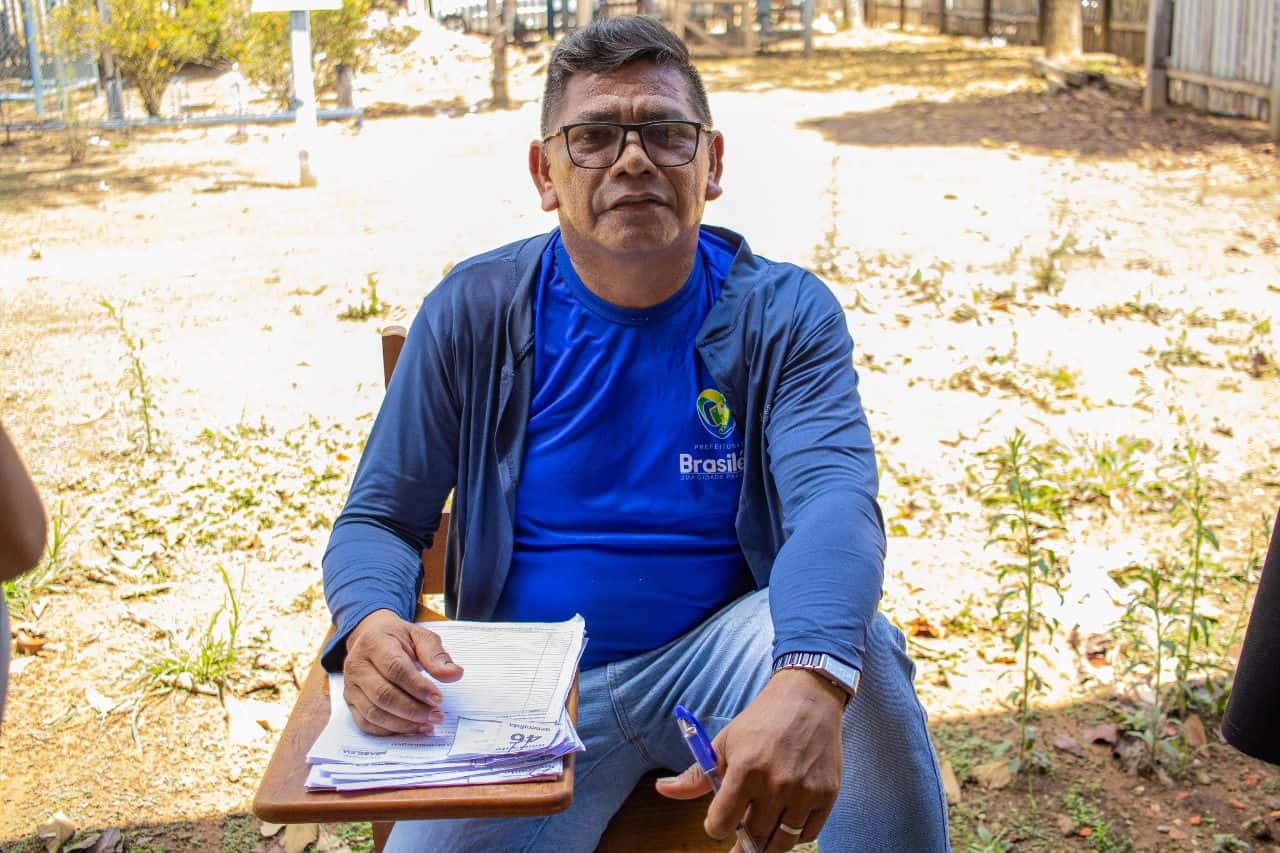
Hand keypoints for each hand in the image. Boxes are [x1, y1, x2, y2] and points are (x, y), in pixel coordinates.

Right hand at [342, 608, 463, 735]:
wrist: (370, 636)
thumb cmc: (397, 638)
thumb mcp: (420, 636)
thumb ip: (437, 655)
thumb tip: (454, 674)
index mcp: (374, 643)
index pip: (395, 668)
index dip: (417, 687)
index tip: (438, 698)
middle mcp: (357, 665)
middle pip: (383, 695)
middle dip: (412, 709)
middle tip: (436, 715)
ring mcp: (351, 686)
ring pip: (374, 712)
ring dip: (403, 723)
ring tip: (427, 723)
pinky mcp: (350, 702)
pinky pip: (366, 724)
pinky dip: (390, 731)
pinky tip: (411, 728)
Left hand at [655, 669, 845, 851]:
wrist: (808, 699)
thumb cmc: (762, 720)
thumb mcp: (724, 742)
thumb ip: (695, 775)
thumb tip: (662, 789)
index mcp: (745, 770)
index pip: (721, 824)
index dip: (715, 826)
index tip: (718, 821)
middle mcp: (776, 784)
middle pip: (753, 839)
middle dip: (741, 843)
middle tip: (739, 837)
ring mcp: (804, 791)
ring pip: (781, 843)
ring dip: (767, 844)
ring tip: (760, 834)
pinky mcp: (827, 795)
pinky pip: (807, 834)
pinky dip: (793, 836)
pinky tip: (783, 822)